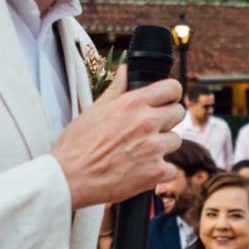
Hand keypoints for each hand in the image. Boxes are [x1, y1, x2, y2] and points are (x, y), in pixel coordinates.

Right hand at [49, 64, 184, 210]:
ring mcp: (154, 148)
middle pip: (178, 113)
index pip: (172, 88)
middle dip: (167, 119)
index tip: (165, 102)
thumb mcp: (94, 110)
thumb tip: (126, 70)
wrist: (70, 178)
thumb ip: (116, 89)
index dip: (170, 95)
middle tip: (150, 129)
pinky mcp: (155, 172)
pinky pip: (171, 169)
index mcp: (133, 103)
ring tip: (141, 151)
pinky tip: (141, 170)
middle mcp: (147, 122)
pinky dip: (159, 171)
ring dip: (162, 146)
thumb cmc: (77, 145)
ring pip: (175, 141)